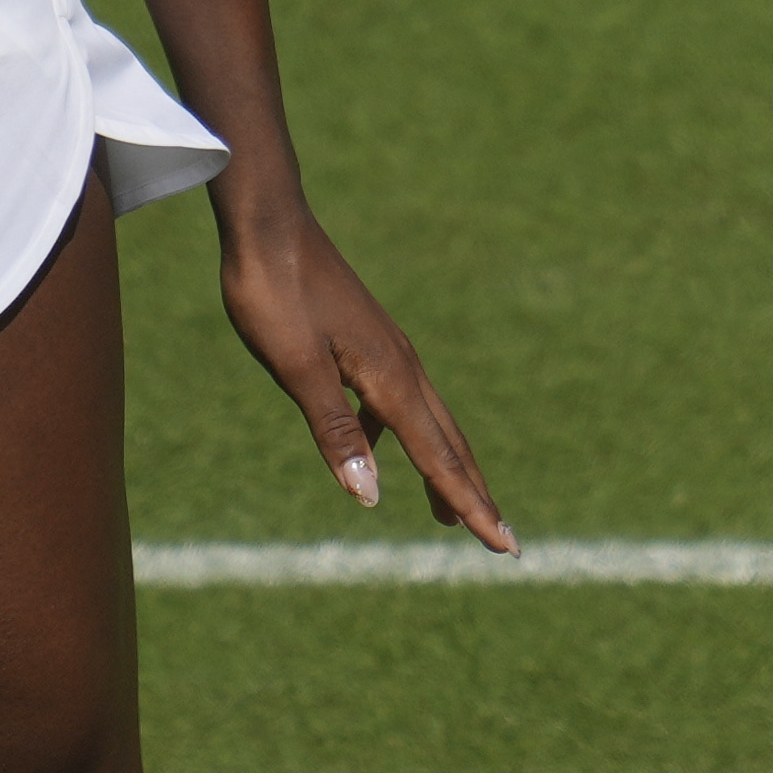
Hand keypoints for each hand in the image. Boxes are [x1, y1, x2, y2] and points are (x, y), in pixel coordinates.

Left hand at [217, 200, 510, 551]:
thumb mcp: (297, 369)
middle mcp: (401, 366)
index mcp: (390, 379)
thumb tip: (370, 497)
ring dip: (444, 468)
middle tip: (502, 541)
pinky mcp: (369, 341)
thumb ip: (334, 432)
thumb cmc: (274, 295)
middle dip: (474, 494)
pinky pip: (398, 402)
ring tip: (448, 512)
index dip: (471, 506)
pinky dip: (402, 437)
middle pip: (449, 443)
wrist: (268, 224)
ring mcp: (388, 350)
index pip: (439, 458)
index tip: (505, 548)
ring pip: (428, 422)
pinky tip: (374, 447)